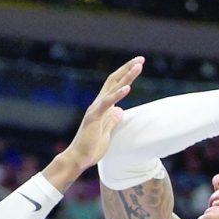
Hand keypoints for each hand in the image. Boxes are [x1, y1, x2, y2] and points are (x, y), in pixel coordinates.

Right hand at [60, 57, 143, 174]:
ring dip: (126, 77)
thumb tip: (119, 111)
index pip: (115, 85)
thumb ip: (112, 120)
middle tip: (141, 59)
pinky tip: (128, 88)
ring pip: (112, 88)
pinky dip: (118, 95)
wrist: (78, 159)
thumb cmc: (91, 147)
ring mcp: (95, 110)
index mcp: (102, 107)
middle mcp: (98, 104)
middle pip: (114, 81)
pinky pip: (107, 103)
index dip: (126, 75)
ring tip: (138, 66)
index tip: (138, 65)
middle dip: (128, 69)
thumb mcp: (107, 132)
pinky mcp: (94, 117)